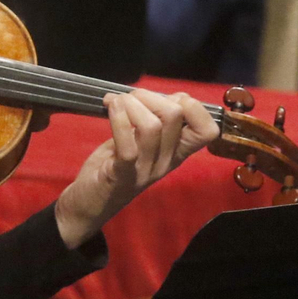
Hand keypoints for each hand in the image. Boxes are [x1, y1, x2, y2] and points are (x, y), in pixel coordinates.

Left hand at [55, 89, 219, 248]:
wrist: (88, 202)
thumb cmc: (115, 164)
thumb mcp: (142, 141)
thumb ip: (157, 119)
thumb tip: (169, 96)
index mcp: (177, 153)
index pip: (208, 130)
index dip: (192, 106)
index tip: (166, 99)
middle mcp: (167, 162)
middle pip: (175, 116)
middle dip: (150, 96)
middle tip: (130, 98)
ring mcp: (145, 170)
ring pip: (152, 126)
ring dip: (131, 104)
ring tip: (116, 102)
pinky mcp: (122, 175)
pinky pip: (127, 145)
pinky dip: (119, 119)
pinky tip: (110, 107)